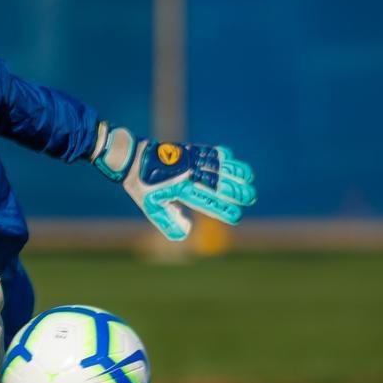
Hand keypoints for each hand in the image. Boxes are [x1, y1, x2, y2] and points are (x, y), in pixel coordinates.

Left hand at [91, 122, 255, 240]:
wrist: (132, 159)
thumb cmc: (142, 187)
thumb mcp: (151, 207)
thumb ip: (169, 221)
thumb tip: (187, 232)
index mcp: (179, 190)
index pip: (207, 202)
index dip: (223, 210)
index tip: (236, 216)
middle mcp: (187, 175)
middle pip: (217, 184)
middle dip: (236, 192)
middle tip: (250, 198)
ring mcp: (189, 161)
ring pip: (218, 167)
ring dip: (235, 173)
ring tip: (249, 179)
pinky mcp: (189, 151)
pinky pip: (210, 153)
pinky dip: (223, 157)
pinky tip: (233, 162)